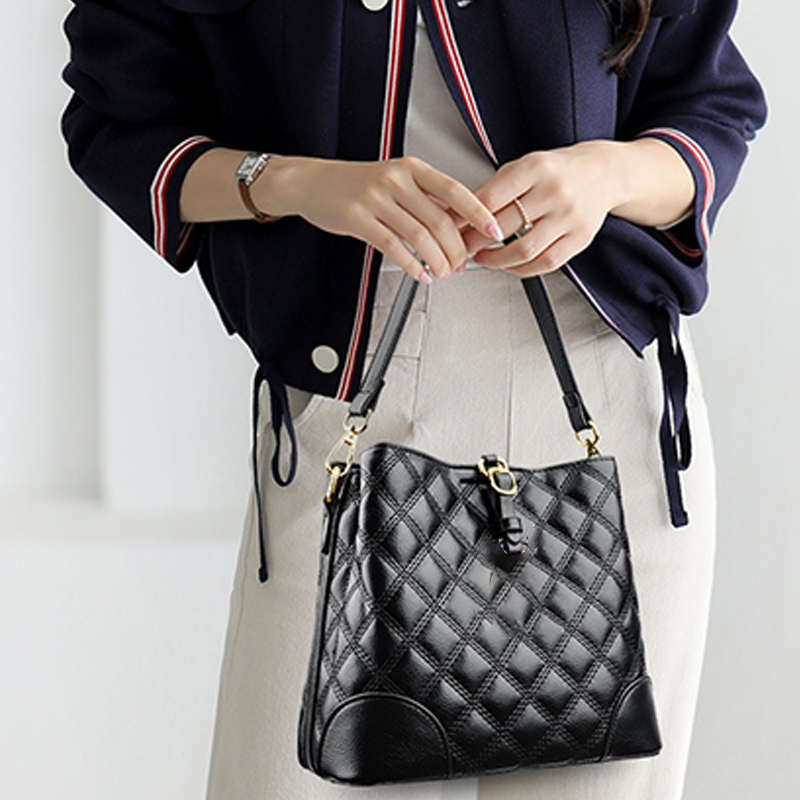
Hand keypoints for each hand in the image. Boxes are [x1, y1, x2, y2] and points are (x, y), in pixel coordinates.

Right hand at [258, 156, 502, 282]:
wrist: (313, 182)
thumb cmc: (357, 184)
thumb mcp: (396, 181)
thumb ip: (425, 199)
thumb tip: (459, 223)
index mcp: (411, 169)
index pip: (455, 190)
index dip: (478, 212)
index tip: (493, 230)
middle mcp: (396, 181)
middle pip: (440, 220)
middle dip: (456, 249)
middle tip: (461, 265)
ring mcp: (376, 199)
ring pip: (419, 236)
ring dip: (437, 260)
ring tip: (443, 273)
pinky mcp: (358, 219)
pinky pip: (393, 247)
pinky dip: (412, 265)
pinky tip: (421, 275)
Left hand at [462, 141, 622, 276]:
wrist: (604, 173)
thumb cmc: (558, 171)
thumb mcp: (525, 166)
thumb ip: (495, 189)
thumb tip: (458, 215)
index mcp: (535, 168)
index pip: (489, 199)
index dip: (464, 219)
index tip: (450, 229)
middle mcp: (554, 191)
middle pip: (502, 227)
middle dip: (473, 243)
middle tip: (459, 249)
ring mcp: (569, 217)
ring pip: (522, 250)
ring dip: (494, 261)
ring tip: (481, 259)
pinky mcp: (580, 238)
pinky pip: (545, 263)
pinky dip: (521, 269)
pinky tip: (508, 265)